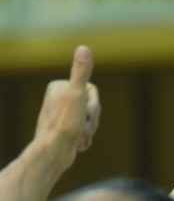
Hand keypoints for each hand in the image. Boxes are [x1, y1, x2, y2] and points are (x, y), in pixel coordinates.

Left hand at [32, 45, 100, 172]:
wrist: (53, 152)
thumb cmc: (65, 125)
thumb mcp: (77, 95)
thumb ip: (81, 72)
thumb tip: (84, 48)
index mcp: (59, 86)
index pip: (92, 92)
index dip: (94, 106)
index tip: (83, 114)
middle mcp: (57, 98)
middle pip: (92, 106)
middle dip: (92, 121)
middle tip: (82, 129)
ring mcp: (60, 114)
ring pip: (90, 120)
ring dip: (89, 131)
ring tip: (79, 138)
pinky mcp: (62, 129)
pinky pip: (83, 131)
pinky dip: (84, 139)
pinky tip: (77, 145)